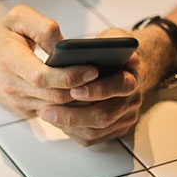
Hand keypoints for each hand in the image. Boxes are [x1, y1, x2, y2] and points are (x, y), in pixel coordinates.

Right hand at [0, 5, 102, 115]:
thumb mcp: (17, 17)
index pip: (43, 77)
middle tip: (107, 78)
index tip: (93, 68)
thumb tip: (66, 47)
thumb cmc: (1, 36)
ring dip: (80, 100)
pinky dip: (70, 105)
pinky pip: (53, 112)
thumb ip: (44, 27)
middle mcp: (10, 86)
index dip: (70, 75)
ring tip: (101, 86)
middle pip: (55, 96)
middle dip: (83, 89)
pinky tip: (85, 93)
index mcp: (8, 61)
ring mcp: (16, 103)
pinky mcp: (23, 111)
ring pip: (57, 108)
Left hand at [37, 28, 142, 145]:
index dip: (97, 90)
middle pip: (104, 116)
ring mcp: (123, 118)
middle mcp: (131, 101)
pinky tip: (55, 120)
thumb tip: (114, 52)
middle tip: (46, 109)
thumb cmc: (110, 53)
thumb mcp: (112, 38)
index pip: (119, 86)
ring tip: (45, 113)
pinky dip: (71, 131)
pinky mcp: (113, 130)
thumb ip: (112, 42)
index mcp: (131, 77)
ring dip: (67, 124)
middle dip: (72, 114)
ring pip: (95, 130)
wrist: (122, 69)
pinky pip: (91, 138)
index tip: (73, 89)